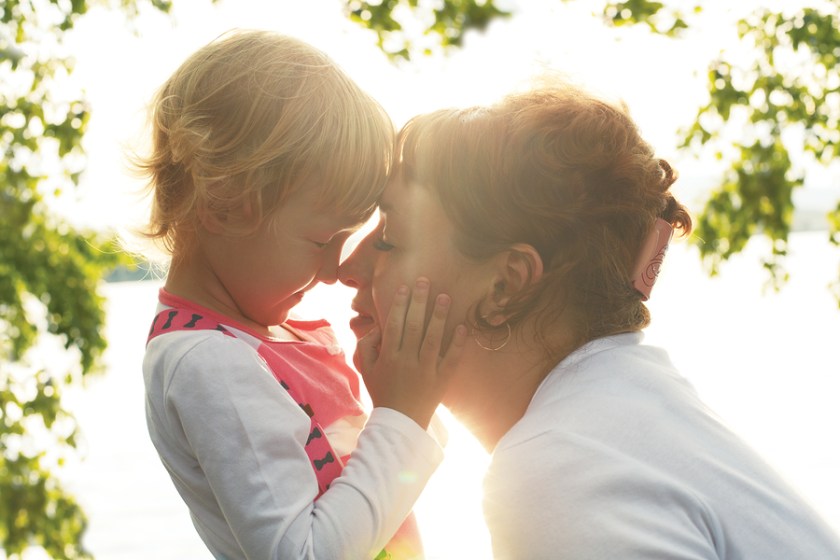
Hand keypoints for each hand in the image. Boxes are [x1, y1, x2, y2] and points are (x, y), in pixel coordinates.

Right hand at [356, 277, 466, 428]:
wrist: (400, 423)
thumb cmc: (382, 392)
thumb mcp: (365, 370)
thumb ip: (366, 345)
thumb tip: (379, 327)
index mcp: (389, 356)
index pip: (394, 324)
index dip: (399, 304)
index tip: (404, 287)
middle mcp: (407, 360)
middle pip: (413, 325)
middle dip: (419, 302)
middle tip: (425, 281)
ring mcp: (426, 370)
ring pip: (433, 338)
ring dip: (439, 316)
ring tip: (444, 296)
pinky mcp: (441, 379)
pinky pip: (451, 359)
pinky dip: (458, 343)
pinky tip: (462, 326)